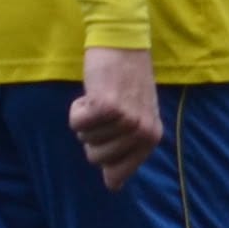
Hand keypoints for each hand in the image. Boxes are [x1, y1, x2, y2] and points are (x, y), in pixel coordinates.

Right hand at [69, 46, 164, 191]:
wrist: (123, 41)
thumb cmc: (125, 81)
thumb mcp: (135, 117)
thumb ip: (125, 150)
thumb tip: (112, 186)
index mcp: (152, 138)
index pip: (116, 175)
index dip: (103, 155)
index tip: (110, 132)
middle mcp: (143, 132)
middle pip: (96, 159)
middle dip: (93, 136)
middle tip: (106, 109)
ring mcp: (126, 120)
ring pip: (85, 140)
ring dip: (86, 119)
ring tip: (101, 97)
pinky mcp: (107, 106)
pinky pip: (76, 124)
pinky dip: (76, 109)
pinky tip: (92, 92)